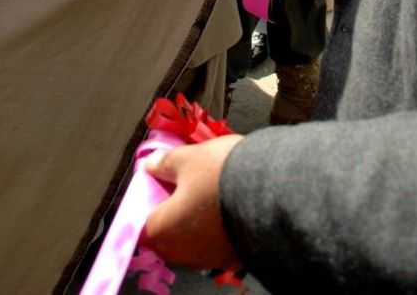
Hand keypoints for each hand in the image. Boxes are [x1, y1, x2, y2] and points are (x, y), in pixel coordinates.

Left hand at [141, 135, 243, 271]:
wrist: (275, 189)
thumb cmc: (222, 175)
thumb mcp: (188, 158)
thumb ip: (165, 163)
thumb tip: (151, 165)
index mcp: (162, 231)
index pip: (141, 222)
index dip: (149, 199)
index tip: (160, 180)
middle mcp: (182, 254)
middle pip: (168, 231)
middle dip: (174, 206)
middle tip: (186, 178)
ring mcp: (210, 259)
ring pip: (194, 236)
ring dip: (197, 216)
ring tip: (211, 187)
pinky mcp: (235, 257)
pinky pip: (218, 240)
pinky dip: (218, 224)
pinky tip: (229, 200)